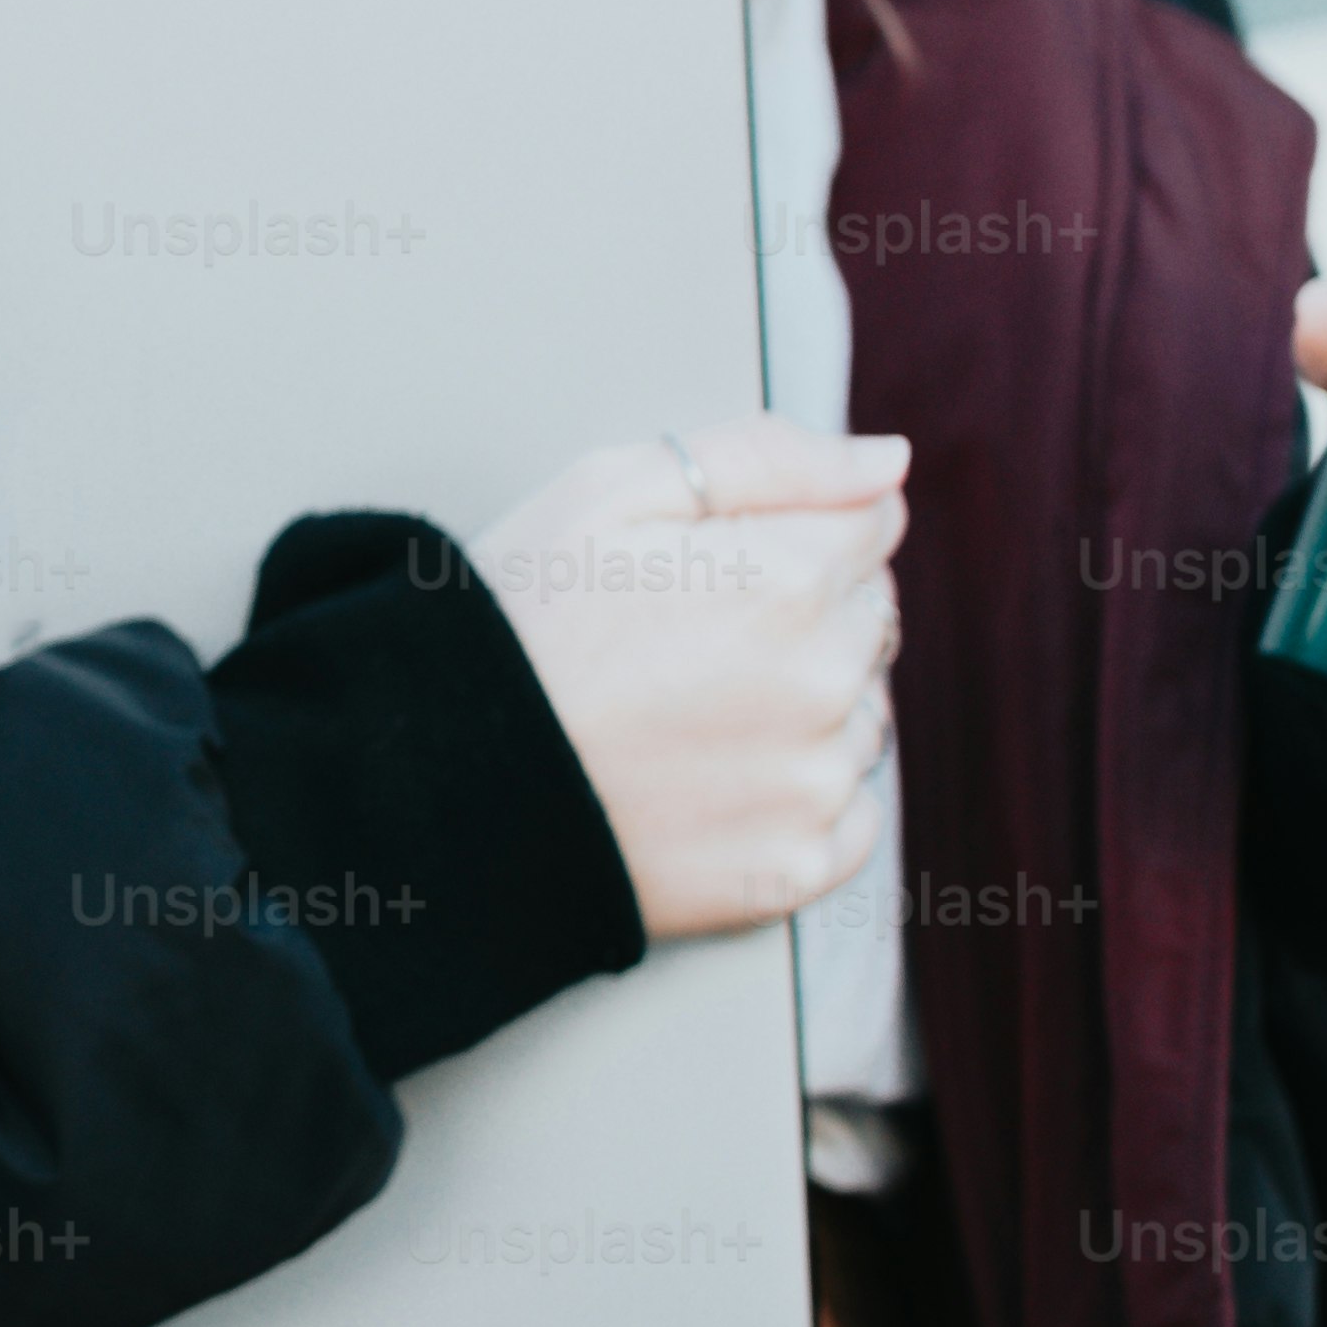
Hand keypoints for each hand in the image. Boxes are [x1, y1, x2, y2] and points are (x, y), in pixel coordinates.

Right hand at [471, 415, 907, 941]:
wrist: (438, 784)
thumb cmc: (512, 625)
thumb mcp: (607, 491)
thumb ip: (764, 458)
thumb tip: (888, 462)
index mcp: (786, 578)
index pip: (869, 528)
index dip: (789, 533)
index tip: (714, 565)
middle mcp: (820, 683)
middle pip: (871, 620)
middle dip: (803, 616)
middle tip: (686, 640)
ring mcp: (811, 785)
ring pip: (863, 716)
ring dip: (806, 708)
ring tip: (688, 713)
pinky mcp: (793, 869)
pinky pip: (853, 816)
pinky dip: (803, 799)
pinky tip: (714, 781)